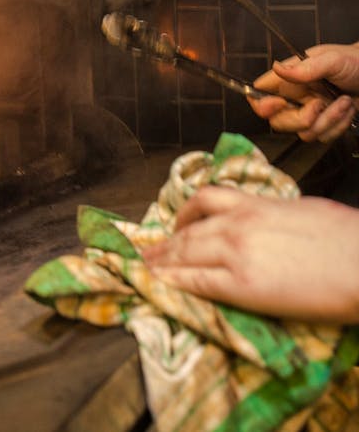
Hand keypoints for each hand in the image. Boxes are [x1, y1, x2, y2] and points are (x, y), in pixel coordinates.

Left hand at [143, 186, 358, 322]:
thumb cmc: (344, 235)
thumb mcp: (303, 210)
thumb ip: (275, 215)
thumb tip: (270, 223)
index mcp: (257, 203)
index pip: (207, 201)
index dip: (184, 214)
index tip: (172, 223)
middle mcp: (239, 223)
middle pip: (190, 229)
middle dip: (165, 242)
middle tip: (148, 250)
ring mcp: (237, 253)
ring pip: (186, 252)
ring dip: (162, 260)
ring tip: (146, 267)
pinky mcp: (241, 286)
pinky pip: (197, 283)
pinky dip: (174, 282)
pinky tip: (160, 284)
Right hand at [248, 43, 358, 142]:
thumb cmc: (356, 61)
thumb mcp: (332, 59)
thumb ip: (306, 67)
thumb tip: (278, 68)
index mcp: (290, 78)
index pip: (260, 92)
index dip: (262, 104)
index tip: (280, 104)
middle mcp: (296, 96)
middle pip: (278, 122)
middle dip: (302, 119)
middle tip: (319, 105)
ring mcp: (310, 112)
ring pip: (304, 133)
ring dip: (329, 120)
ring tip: (343, 102)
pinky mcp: (325, 124)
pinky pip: (323, 137)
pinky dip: (339, 125)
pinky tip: (348, 109)